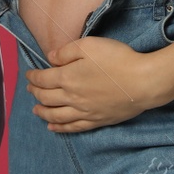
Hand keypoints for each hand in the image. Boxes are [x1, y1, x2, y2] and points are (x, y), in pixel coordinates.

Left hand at [24, 37, 170, 131]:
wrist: (143, 82)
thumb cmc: (117, 60)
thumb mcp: (90, 45)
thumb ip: (67, 51)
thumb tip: (50, 58)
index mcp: (68, 77)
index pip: (44, 79)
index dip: (33, 77)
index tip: (29, 74)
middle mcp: (72, 97)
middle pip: (47, 98)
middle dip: (35, 93)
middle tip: (30, 89)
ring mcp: (84, 112)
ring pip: (56, 116)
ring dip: (43, 112)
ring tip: (35, 110)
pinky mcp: (97, 120)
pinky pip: (73, 127)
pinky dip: (60, 128)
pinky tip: (53, 128)